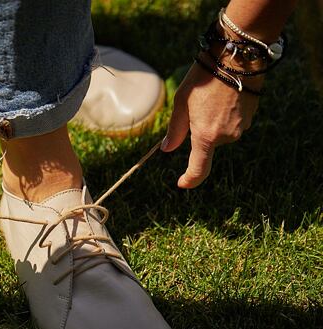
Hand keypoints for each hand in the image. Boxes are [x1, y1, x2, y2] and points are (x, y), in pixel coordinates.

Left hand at [161, 62, 261, 188]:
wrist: (237, 55)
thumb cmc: (204, 77)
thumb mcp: (181, 103)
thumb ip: (175, 131)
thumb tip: (166, 149)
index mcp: (206, 136)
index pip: (199, 169)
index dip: (189, 179)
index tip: (181, 182)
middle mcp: (227, 137)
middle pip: (208, 144)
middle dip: (200, 131)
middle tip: (197, 105)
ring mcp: (242, 127)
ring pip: (220, 133)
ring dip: (213, 122)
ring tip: (212, 96)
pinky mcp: (251, 117)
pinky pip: (232, 123)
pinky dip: (225, 115)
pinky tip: (223, 95)